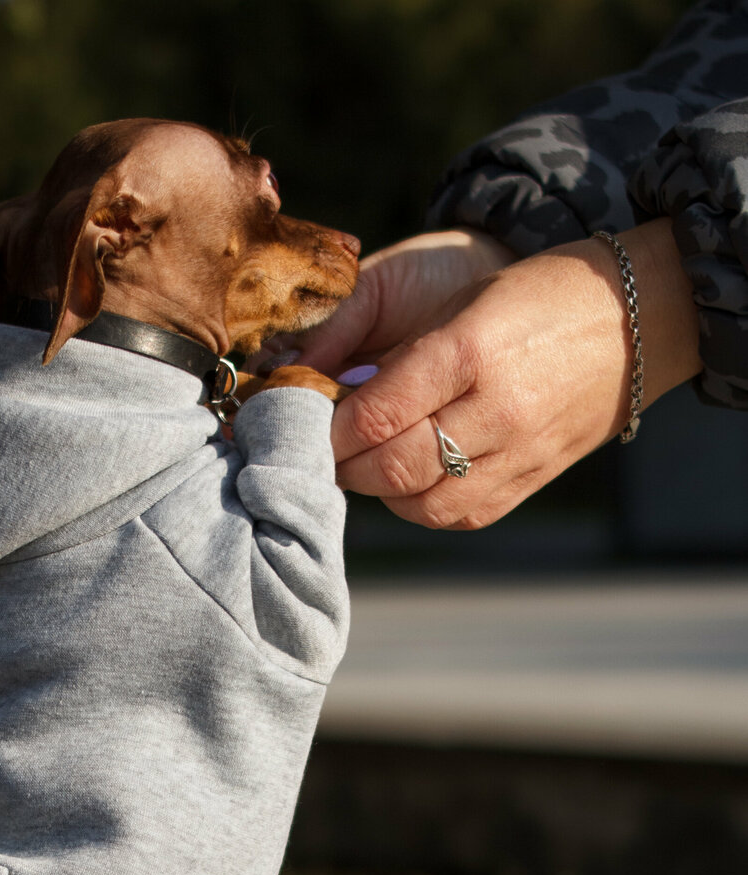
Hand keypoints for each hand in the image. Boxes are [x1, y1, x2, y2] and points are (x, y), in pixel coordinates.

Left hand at [328, 218, 700, 529]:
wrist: (635, 320)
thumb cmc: (533, 298)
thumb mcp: (458, 303)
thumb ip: (390, 353)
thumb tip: (314, 390)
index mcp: (470, 348)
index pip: (375, 414)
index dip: (326, 429)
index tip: (298, 424)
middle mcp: (496, 408)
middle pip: (391, 467)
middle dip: (342, 465)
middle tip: (318, 450)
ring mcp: (519, 452)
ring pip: (420, 504)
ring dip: (378, 491)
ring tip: (363, 463)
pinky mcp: (531, 482)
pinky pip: (458, 516)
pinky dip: (420, 505)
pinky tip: (408, 480)